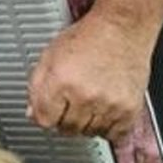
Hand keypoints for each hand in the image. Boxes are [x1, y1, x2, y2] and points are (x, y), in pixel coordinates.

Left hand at [26, 11, 152, 140]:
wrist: (121, 27)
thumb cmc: (87, 37)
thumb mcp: (49, 55)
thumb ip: (36, 87)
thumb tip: (32, 113)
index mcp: (61, 81)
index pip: (44, 120)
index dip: (44, 114)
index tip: (49, 109)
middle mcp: (85, 95)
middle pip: (66, 129)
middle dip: (64, 118)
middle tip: (70, 102)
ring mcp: (109, 104)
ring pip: (89, 133)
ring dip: (85, 123)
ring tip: (88, 101)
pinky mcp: (129, 109)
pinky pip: (114, 134)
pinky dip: (107, 127)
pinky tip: (103, 110)